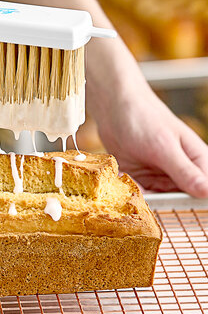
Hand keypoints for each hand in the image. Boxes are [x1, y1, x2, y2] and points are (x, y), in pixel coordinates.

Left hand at [93, 83, 207, 196]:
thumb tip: (206, 192)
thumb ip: (184, 171)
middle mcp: (180, 171)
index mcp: (197, 162)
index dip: (193, 203)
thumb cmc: (145, 118)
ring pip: (157, 199)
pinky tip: (123, 180)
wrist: (114, 107)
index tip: (176, 206)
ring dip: (143, 197)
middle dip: (163, 202)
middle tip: (146, 195)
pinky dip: (131, 191)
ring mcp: (160, 174)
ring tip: (132, 183)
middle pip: (179, 199)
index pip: (204, 191)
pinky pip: (139, 193)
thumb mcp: (165, 147)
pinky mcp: (140, 176)